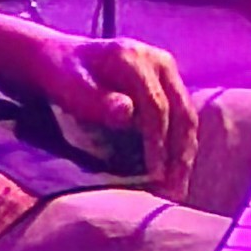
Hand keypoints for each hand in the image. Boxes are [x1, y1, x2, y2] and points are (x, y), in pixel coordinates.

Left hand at [22, 31, 198, 194]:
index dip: (158, 143)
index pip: (157, 106)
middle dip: (180, 155)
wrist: (63, 59)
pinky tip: (174, 171)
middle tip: (173, 191)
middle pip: (182, 112)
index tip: (154, 175)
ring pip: (187, 117)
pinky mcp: (168, 84)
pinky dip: (180, 146)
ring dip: (184, 154)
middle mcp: (158, 61)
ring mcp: (166, 71)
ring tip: (177, 188)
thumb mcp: (72, 88)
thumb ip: (97, 101)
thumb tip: (127, 112)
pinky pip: (182, 117)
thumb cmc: (64, 78)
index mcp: (134, 58)